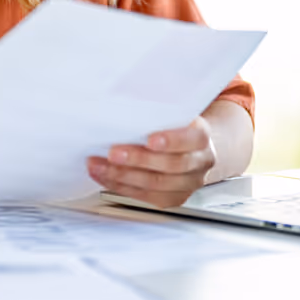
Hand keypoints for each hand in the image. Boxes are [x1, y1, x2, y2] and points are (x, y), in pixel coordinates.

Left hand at [88, 116, 217, 207]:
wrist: (188, 146)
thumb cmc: (172, 125)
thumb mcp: (170, 112)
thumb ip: (155, 111)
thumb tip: (123, 101)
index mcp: (201, 137)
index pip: (192, 139)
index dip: (172, 141)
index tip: (150, 139)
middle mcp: (199, 162)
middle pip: (171, 165)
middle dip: (138, 160)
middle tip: (112, 153)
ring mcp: (188, 183)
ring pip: (156, 184)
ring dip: (122, 176)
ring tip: (98, 165)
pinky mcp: (173, 197)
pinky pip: (145, 196)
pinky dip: (120, 186)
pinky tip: (103, 176)